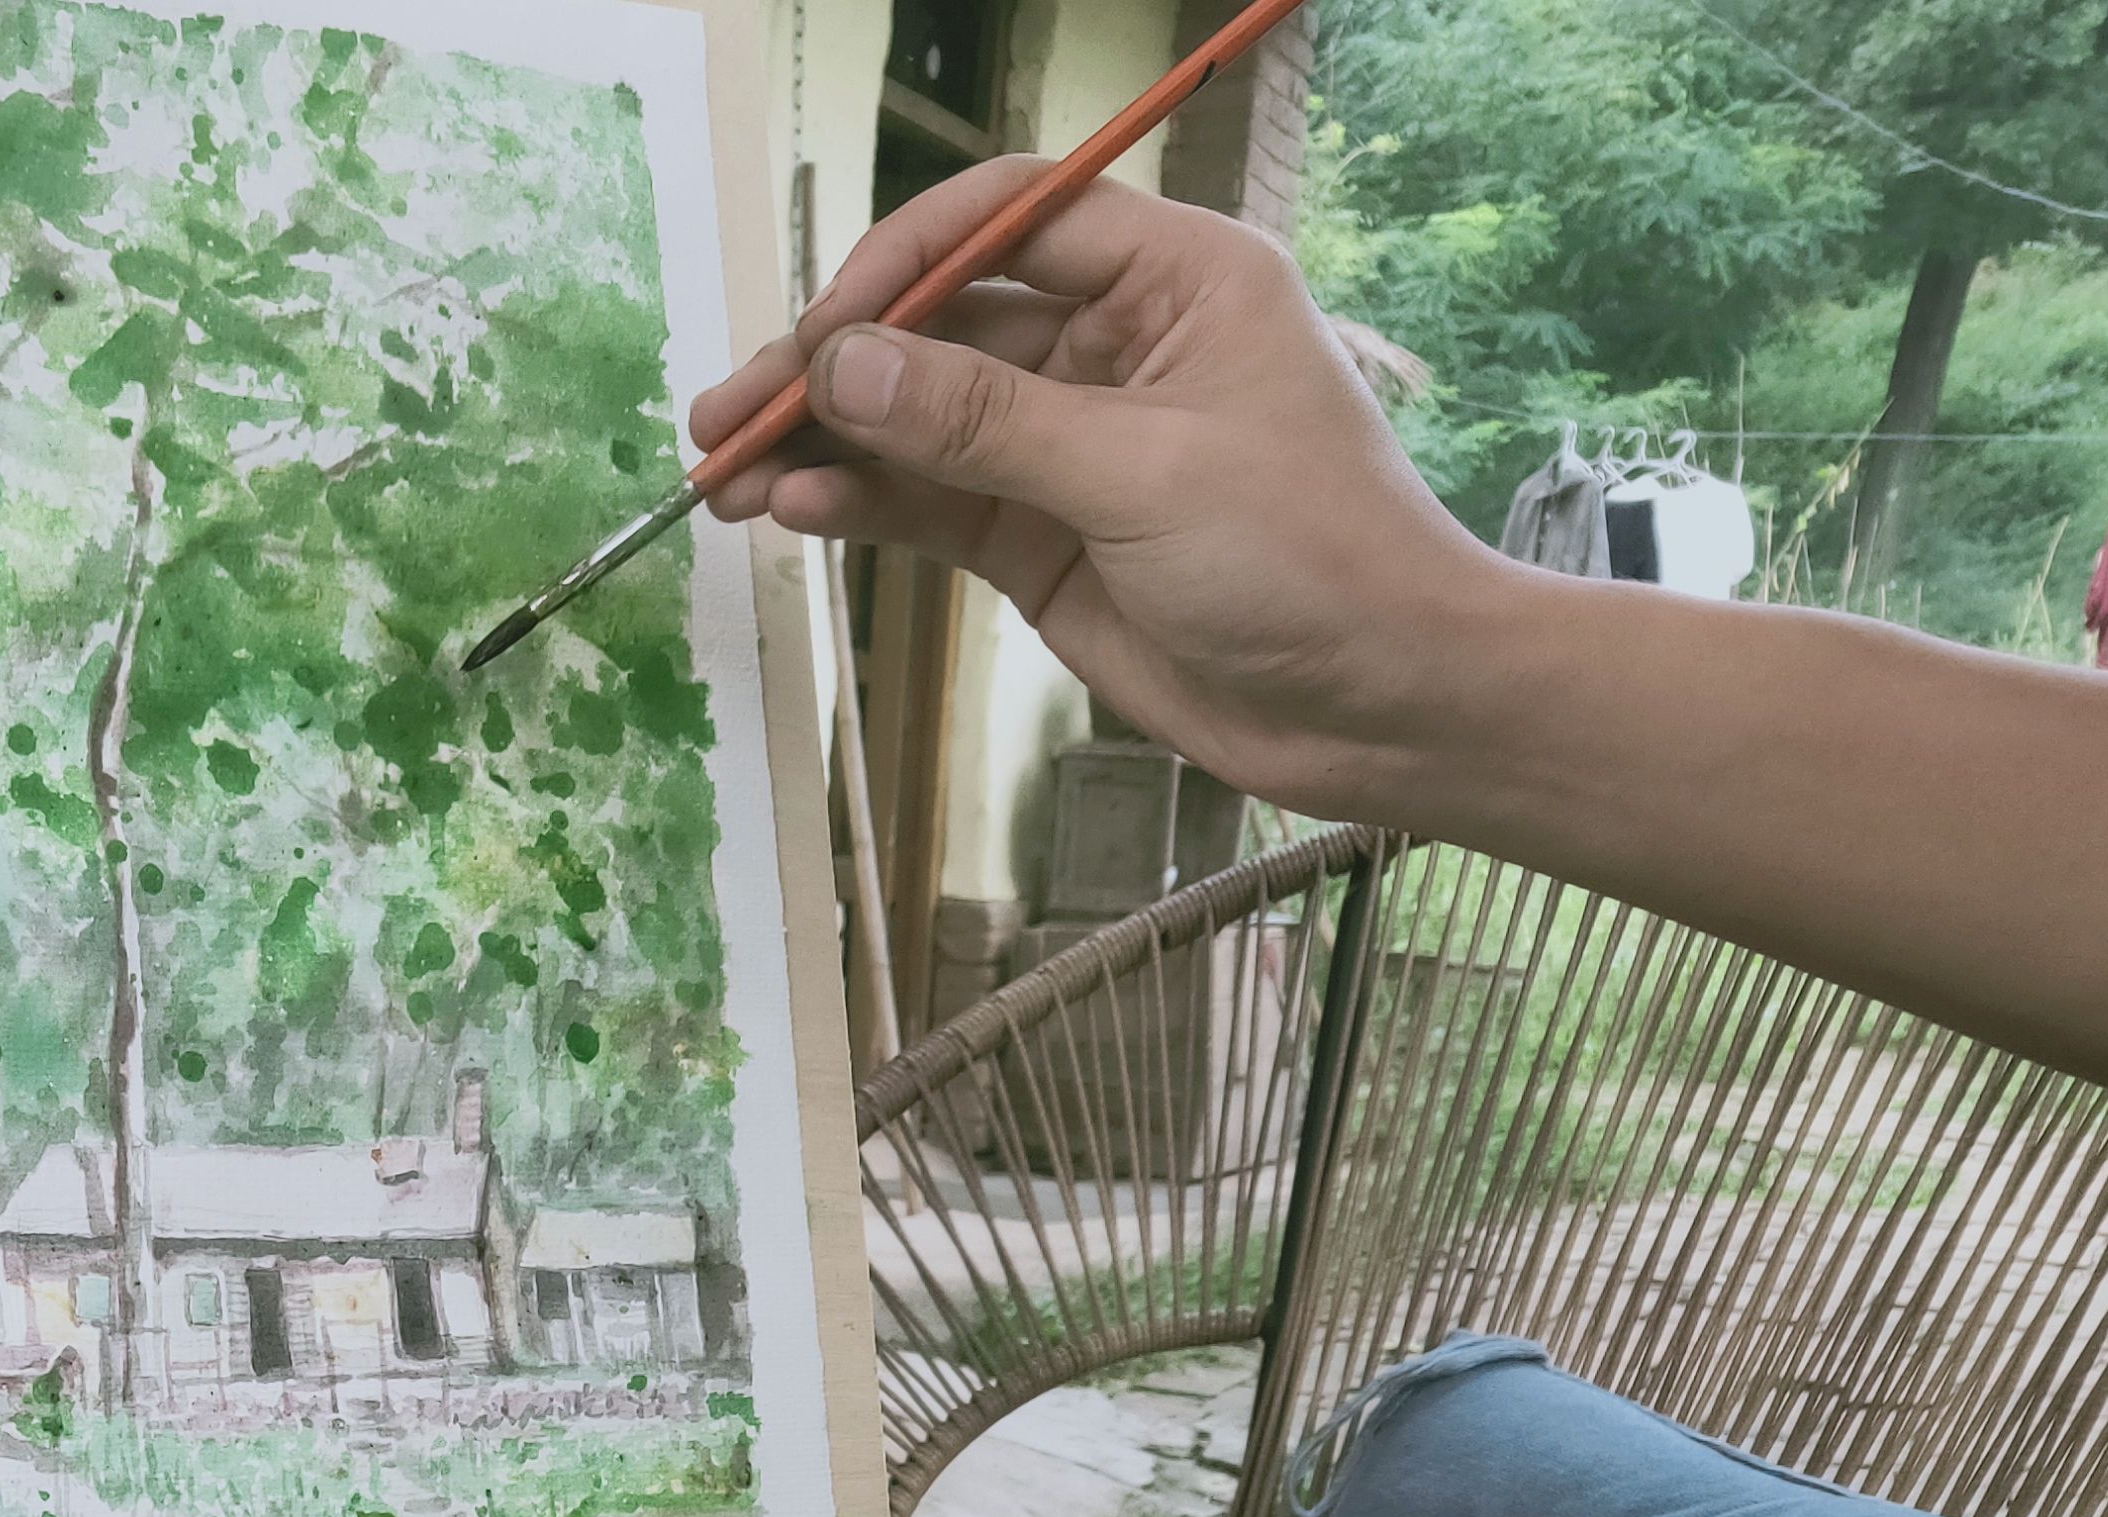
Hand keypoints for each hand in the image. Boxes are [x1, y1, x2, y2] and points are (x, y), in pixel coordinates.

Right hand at [691, 161, 1508, 819]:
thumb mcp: (1139, 475)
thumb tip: (842, 366)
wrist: (1383, 706)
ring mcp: (1071, 445)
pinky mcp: (1042, 537)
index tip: (824, 332)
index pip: (1011, 219)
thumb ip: (981, 421)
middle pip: (942, 322)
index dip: (904, 260)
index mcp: (1174, 279)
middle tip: (727, 412)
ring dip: (824, 445)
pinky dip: (860, 506)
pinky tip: (792, 513)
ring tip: (724, 476)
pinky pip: (930, 502)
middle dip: (832, 366)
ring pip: (918, 420)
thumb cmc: (1310, 559)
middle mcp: (1115, 344)